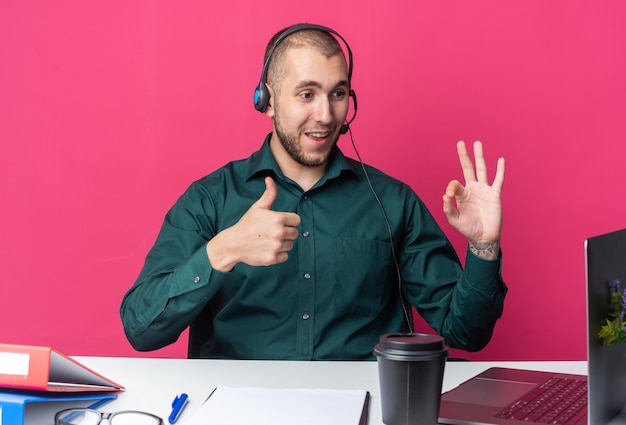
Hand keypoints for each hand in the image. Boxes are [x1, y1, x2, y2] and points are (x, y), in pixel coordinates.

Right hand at [207, 177, 300, 270]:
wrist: (234, 243)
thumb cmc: (247, 224)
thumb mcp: (258, 207)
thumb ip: (269, 194)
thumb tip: (270, 179)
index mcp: (278, 218)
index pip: (297, 220)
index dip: (289, 221)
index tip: (280, 222)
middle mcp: (279, 232)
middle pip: (295, 233)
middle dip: (286, 232)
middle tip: (272, 232)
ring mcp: (276, 246)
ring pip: (290, 245)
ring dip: (282, 243)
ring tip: (269, 240)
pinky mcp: (273, 258)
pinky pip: (285, 256)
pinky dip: (279, 254)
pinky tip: (268, 249)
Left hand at [443, 141, 504, 256]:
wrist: (483, 237)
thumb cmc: (468, 229)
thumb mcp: (454, 220)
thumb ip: (448, 208)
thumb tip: (444, 195)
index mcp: (462, 195)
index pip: (454, 184)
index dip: (451, 187)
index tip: (449, 196)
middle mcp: (473, 189)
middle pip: (468, 168)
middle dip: (464, 156)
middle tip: (460, 143)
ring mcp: (484, 190)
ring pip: (482, 169)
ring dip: (479, 156)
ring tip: (477, 143)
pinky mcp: (495, 194)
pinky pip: (498, 180)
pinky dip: (500, 170)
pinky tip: (500, 159)